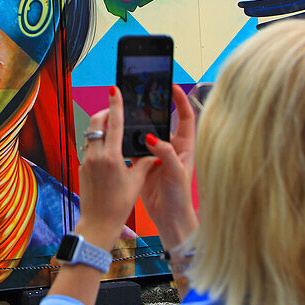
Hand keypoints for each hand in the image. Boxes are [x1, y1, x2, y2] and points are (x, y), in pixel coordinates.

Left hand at [75, 86, 157, 250]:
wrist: (98, 222)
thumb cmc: (120, 205)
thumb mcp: (137, 182)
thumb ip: (145, 163)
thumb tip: (154, 153)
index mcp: (112, 157)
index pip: (114, 124)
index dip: (115, 104)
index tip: (114, 89)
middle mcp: (96, 156)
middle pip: (97, 124)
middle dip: (105, 113)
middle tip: (114, 111)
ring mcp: (86, 162)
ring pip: (91, 136)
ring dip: (100, 129)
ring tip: (113, 131)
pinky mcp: (82, 168)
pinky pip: (89, 149)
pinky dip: (98, 145)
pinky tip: (108, 153)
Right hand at [139, 84, 198, 250]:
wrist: (169, 218)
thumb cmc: (180, 197)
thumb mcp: (176, 173)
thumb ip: (165, 153)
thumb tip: (150, 137)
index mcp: (185, 146)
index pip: (184, 117)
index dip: (180, 100)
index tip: (172, 86)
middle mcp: (172, 148)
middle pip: (163, 121)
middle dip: (154, 108)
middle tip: (144, 94)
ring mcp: (157, 155)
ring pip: (146, 133)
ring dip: (138, 124)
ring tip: (129, 110)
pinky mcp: (144, 164)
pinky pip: (134, 147)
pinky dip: (127, 141)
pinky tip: (119, 134)